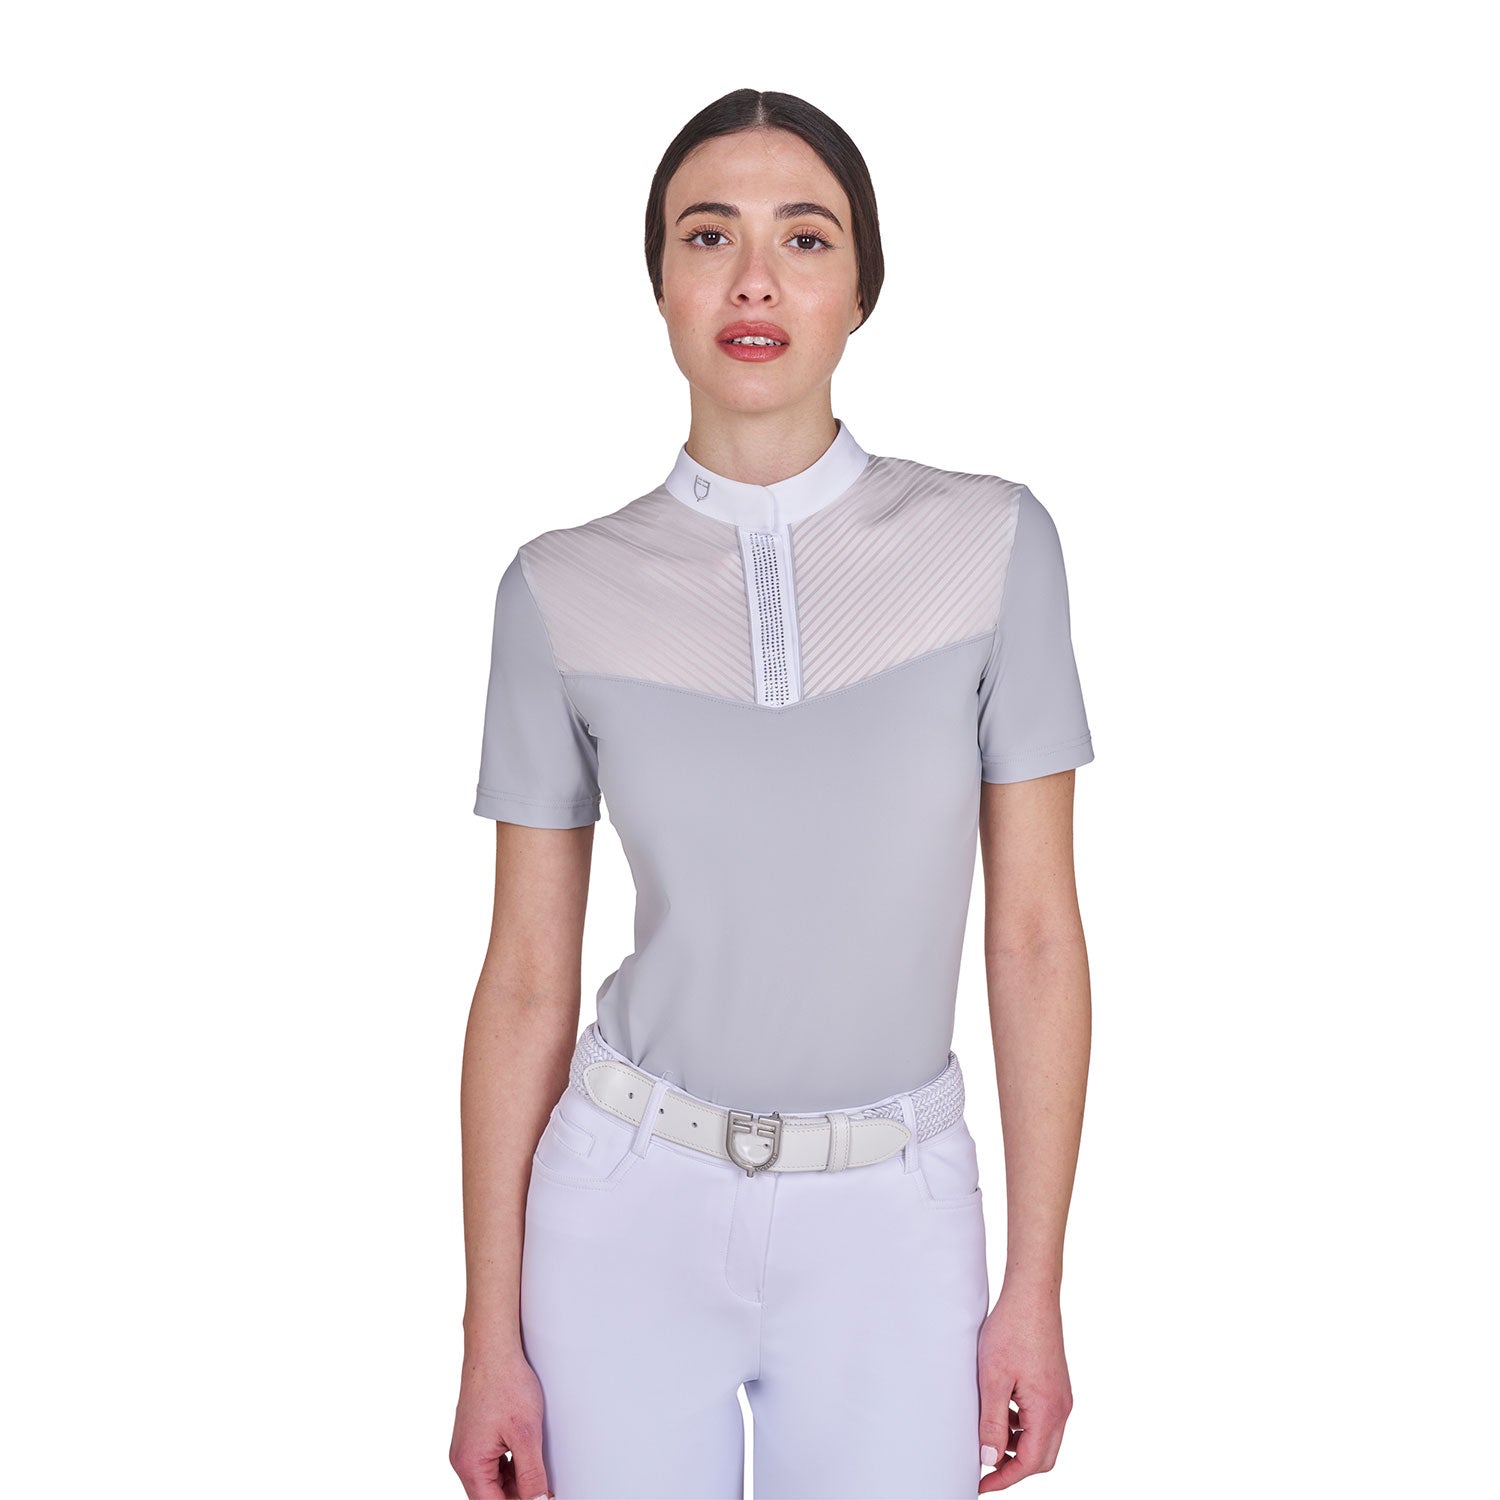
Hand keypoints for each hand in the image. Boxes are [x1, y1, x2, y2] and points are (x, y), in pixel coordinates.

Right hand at [450, 1350, 551, 1498]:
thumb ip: (531, 1475)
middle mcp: (463, 1459)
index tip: (541, 1499)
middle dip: (517, 1495)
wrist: (493, 1349)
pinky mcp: (474, 1435)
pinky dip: (508, 1466)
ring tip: (537, 1470)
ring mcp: (467, 1447)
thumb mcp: (526, 1434)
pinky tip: (524, 1457)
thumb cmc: (505, 1382)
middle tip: (543, 1489)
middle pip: (491, 1495)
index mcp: (470, 1464)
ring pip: (492, 1480)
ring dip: (514, 1481)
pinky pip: (490, 1463)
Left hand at [976, 1285, 1072, 1488]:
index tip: (980, 1485)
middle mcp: (1061, 1408)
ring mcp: (1061, 1396)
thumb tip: (990, 1458)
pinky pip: (1043, 1419)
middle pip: (1042, 1458)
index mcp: (1048, 1411)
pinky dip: (1023, 1426)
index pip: (1029, 1463)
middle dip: (1014, 1468)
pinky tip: (1002, 1411)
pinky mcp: (1055, 1385)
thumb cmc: (1011, 1331)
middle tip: (984, 1468)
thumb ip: (992, 1422)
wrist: (1032, 1295)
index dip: (1003, 1478)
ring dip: (1018, 1446)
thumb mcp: (993, 1379)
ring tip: (988, 1436)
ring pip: (1043, 1439)